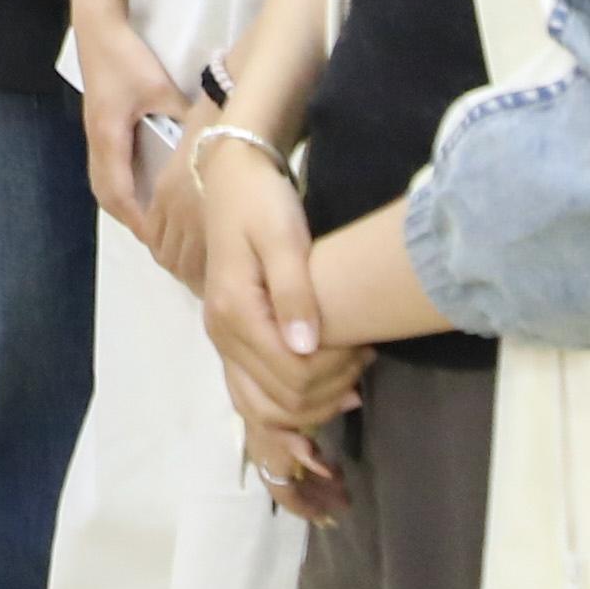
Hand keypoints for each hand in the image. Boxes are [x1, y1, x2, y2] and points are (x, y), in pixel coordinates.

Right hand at [73, 12, 183, 232]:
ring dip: (126, 205)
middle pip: (108, 197)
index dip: (140, 221)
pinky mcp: (100, 127)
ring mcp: (95, 136)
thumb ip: (182, 118)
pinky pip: (108, 170)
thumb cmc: (127, 58)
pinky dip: (124, 188)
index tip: (160, 241)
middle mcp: (98, 144)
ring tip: (153, 222)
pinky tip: (143, 189)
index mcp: (109, 138)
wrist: (97, 28)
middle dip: (132, 221)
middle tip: (160, 240)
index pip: (121, 194)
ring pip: (105, 185)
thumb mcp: (160, 88)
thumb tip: (209, 145)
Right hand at [196, 147, 356, 432]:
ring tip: (351, 376)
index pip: (292, 373)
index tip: (368, 346)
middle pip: (282, 398)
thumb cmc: (261, 202)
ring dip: (313, 405)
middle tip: (365, 356)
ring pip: (264, 408)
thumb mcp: (283, 237)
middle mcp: (222, 335)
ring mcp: (222, 342)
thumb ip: (294, 292)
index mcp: (235, 311)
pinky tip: (323, 391)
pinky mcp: (229, 341)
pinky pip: (253, 396)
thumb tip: (306, 347)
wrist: (231, 180)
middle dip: (330, 388)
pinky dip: (289, 406)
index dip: (336, 371)